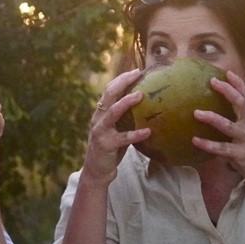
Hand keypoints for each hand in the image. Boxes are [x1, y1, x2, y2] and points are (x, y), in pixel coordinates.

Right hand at [83, 69, 151, 183]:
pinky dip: (135, 134)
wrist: (96, 173)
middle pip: (108, 95)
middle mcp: (98, 119)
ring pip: (112, 112)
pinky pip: (123, 138)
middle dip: (122, 82)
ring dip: (126, 102)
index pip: (109, 90)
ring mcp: (100, 132)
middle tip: (138, 73)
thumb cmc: (110, 150)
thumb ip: (126, 120)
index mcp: (100, 114)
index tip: (136, 70)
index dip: (121, 79)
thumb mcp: (116, 131)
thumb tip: (148, 108)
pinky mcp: (105, 145)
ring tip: (140, 95)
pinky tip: (148, 132)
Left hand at [191, 70, 244, 194]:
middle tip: (212, 81)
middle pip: (241, 104)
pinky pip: (222, 149)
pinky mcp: (241, 155)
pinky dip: (208, 144)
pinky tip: (195, 140)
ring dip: (212, 118)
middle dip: (227, 91)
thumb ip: (234, 129)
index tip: (228, 72)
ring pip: (228, 126)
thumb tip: (214, 120)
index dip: (238, 85)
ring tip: (196, 112)